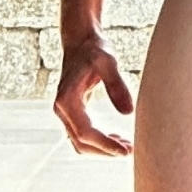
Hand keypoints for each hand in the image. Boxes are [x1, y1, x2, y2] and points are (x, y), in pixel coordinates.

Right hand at [53, 31, 133, 155]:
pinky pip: (82, 133)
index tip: (125, 150)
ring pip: (80, 142)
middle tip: (130, 151)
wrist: (80, 40)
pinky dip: (98, 140)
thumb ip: (117, 85)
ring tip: (126, 147)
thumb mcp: (108, 62)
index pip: (85, 132)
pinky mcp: (71, 111)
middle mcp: (62, 109)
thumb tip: (129, 112)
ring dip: (101, 148)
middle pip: (80, 143)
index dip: (105, 145)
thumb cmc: (94, 48)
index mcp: (67, 99)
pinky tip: (116, 138)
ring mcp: (64, 112)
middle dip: (104, 150)